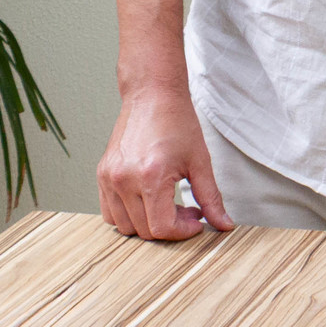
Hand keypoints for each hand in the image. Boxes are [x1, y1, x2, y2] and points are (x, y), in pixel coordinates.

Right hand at [97, 85, 233, 240]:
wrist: (152, 96)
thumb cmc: (177, 122)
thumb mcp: (200, 161)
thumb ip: (211, 197)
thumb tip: (224, 225)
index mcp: (150, 176)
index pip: (162, 228)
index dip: (183, 231)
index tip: (196, 220)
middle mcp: (124, 180)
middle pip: (144, 230)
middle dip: (170, 226)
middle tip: (188, 209)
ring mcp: (109, 178)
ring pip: (125, 225)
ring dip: (148, 223)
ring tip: (168, 203)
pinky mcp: (102, 174)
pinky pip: (109, 211)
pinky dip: (128, 215)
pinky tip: (148, 199)